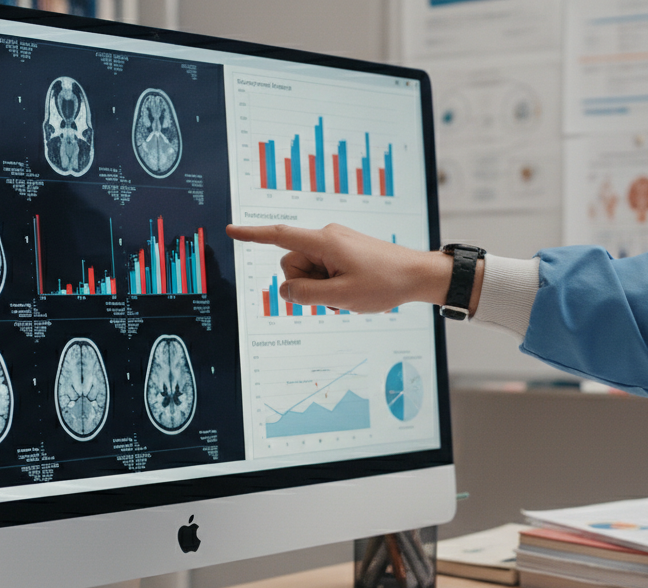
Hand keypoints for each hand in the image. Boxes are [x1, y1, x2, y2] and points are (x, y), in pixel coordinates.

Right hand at [226, 223, 471, 313]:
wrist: (417, 275)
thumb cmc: (383, 284)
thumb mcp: (341, 297)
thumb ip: (305, 294)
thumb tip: (284, 291)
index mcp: (324, 242)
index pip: (279, 236)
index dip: (252, 235)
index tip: (230, 231)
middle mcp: (327, 237)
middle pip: (292, 263)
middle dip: (305, 284)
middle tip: (336, 295)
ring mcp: (335, 244)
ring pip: (308, 270)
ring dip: (320, 288)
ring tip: (347, 294)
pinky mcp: (343, 251)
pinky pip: (323, 270)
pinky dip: (330, 284)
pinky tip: (352, 290)